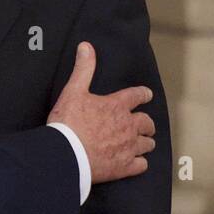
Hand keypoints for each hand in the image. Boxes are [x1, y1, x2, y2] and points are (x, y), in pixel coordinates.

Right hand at [47, 42, 155, 184]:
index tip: (146, 95)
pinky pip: (141, 165)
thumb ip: (83, 69)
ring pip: (147, 144)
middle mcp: (128, 126)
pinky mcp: (125, 167)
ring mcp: (128, 147)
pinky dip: (139, 163)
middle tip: (144, 125)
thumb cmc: (68, 123)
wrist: (66, 154)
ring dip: (145, 142)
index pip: (138, 95)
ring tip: (141, 144)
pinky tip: (135, 163)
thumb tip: (86, 46)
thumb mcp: (73, 91)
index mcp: (117, 106)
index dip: (144, 94)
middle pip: (147, 122)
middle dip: (146, 123)